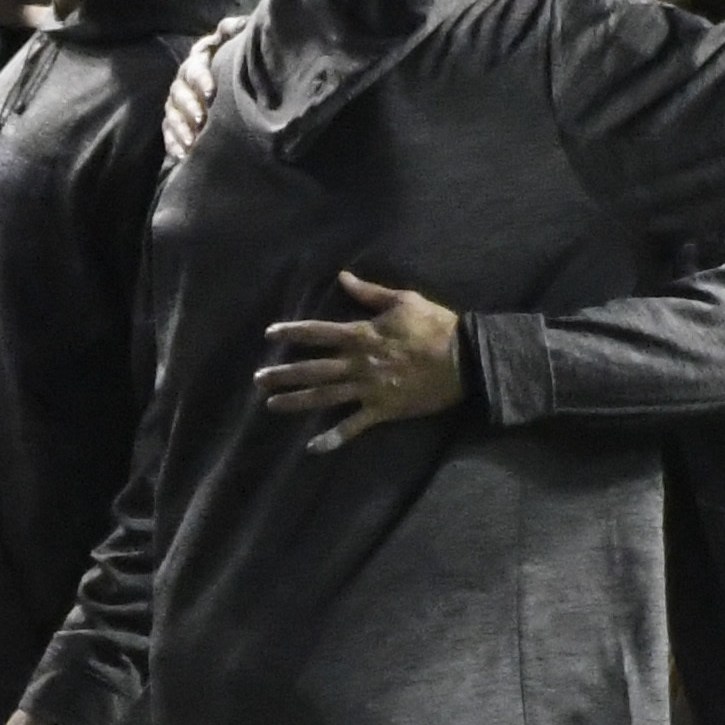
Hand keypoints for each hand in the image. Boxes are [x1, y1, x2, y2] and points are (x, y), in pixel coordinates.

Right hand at [162, 14, 245, 166]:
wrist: (227, 79)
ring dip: (180, 128)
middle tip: (202, 120)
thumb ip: (234, 30)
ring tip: (191, 142)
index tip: (211, 93)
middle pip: (179, 93)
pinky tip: (181, 155)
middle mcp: (182, 81)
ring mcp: (175, 102)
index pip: (195, 68)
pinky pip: (168, 132)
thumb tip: (242, 24)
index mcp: (197, 61)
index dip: (201, 79)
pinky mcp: (173, 120)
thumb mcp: (232, 40)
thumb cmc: (231, 58)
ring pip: (172, 115)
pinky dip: (173, 143)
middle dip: (189, 107)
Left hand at [255, 272, 463, 451]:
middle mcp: (358, 363)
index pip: (317, 332)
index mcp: (361, 335)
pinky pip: (353, 426)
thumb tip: (342, 276)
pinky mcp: (382, 409)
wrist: (467, 358)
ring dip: (295, 402)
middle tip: (257, 379)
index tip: (269, 334)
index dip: (291, 332)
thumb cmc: (436, 326)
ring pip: (324, 397)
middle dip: (282, 374)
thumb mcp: (404, 300)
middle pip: (312, 369)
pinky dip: (332, 438)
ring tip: (271, 405)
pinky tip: (311, 448)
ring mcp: (368, 389)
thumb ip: (369, 292)